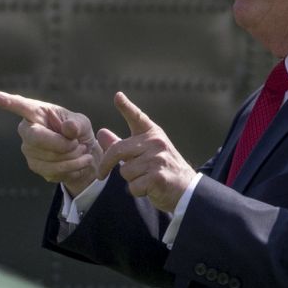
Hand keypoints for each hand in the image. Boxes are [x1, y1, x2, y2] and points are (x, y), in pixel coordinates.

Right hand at [0, 91, 100, 195]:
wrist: (85, 155)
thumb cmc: (79, 133)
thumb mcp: (82, 123)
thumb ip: (77, 124)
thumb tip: (69, 128)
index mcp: (38, 112)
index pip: (21, 106)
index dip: (8, 102)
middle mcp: (28, 130)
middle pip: (37, 138)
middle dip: (63, 144)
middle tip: (79, 143)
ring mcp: (29, 149)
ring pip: (49, 157)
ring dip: (73, 157)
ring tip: (82, 151)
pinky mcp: (35, 166)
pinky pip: (54, 170)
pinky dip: (73, 168)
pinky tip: (79, 162)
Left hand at [96, 92, 195, 212]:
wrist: (187, 189)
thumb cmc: (162, 169)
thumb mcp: (144, 153)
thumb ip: (121, 144)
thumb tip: (101, 132)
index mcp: (153, 134)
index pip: (138, 117)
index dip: (127, 106)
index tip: (118, 96)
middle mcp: (156, 143)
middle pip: (118, 150)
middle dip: (106, 164)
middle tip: (101, 174)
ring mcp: (158, 160)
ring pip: (125, 171)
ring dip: (131, 179)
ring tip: (146, 178)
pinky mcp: (158, 177)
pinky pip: (133, 186)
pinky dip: (138, 190)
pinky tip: (150, 188)